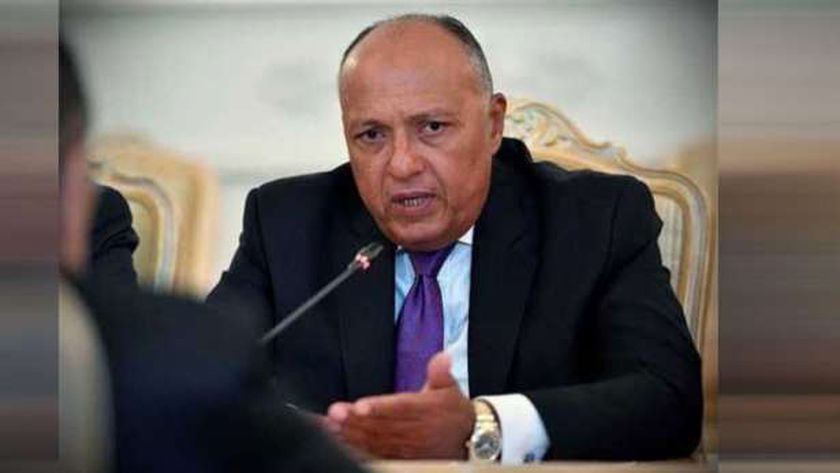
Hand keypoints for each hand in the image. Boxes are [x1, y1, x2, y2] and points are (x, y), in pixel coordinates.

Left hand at [327, 352, 474, 458]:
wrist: (469, 439)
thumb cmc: (453, 410)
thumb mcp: (450, 388)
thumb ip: (441, 372)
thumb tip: (443, 356)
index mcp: (423, 409)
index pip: (399, 408)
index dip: (379, 407)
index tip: (360, 406)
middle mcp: (413, 430)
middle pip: (381, 425)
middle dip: (355, 420)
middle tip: (334, 413)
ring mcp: (405, 447)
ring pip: (375, 441)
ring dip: (351, 434)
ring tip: (330, 426)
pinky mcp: (400, 457)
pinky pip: (376, 454)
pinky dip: (357, 449)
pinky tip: (340, 442)